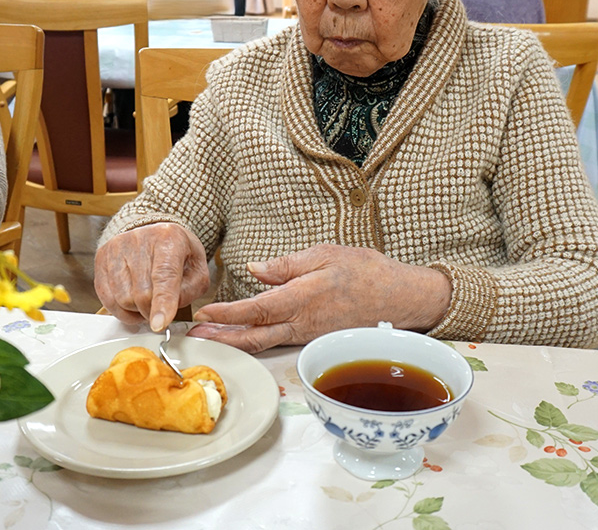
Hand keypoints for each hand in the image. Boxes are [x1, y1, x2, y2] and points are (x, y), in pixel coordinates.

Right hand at [94, 222, 210, 330]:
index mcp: (169, 238)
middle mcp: (139, 239)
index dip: (162, 303)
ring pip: (122, 299)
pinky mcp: (101, 257)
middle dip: (151, 311)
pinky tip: (131, 302)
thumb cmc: (177, 253)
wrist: (153, 234)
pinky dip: (120, 309)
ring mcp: (117, 248)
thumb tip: (168, 311)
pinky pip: (107, 297)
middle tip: (159, 309)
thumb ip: (190, 291)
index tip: (160, 324)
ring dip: (136, 310)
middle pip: (142, 293)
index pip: (164, 275)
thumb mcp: (197, 269)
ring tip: (145, 301)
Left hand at [187, 244, 451, 352]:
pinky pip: (279, 341)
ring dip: (236, 341)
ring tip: (211, 338)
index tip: (206, 311)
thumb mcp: (327, 255)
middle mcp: (302, 322)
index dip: (229, 313)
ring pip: (265, 341)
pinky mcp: (314, 338)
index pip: (258, 308)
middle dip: (223, 337)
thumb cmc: (367, 271)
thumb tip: (255, 270)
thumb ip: (288, 265)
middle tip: (195, 337)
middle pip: (255, 335)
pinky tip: (243, 337)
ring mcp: (308, 334)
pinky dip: (256, 341)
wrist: (402, 299)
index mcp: (303, 298)